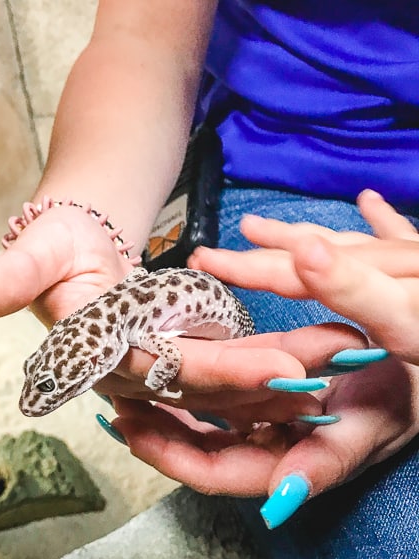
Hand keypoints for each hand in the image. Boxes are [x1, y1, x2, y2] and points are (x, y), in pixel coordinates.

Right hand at [0, 206, 366, 422]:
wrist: (80, 240)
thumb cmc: (60, 239)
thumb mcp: (38, 245)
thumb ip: (13, 273)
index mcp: (95, 351)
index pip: (159, 371)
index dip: (215, 373)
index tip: (275, 368)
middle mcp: (125, 372)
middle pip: (200, 386)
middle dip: (262, 381)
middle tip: (326, 367)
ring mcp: (154, 369)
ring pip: (220, 385)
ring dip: (273, 378)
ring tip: (334, 360)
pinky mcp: (176, 358)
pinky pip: (224, 369)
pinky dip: (264, 367)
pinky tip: (309, 362)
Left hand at [110, 355, 418, 526]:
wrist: (417, 365)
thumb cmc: (406, 392)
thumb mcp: (372, 423)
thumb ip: (325, 463)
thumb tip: (280, 500)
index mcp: (289, 465)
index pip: (216, 473)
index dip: (170, 456)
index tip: (130, 428)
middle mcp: (270, 448)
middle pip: (198, 452)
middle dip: (153, 433)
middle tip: (112, 404)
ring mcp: (266, 423)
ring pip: (202, 426)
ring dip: (162, 411)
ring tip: (121, 388)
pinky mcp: (265, 398)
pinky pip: (218, 397)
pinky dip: (187, 389)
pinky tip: (158, 373)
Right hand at [190, 190, 418, 363]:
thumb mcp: (404, 317)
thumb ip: (352, 287)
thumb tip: (302, 249)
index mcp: (371, 279)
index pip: (294, 273)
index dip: (248, 268)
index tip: (202, 261)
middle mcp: (385, 262)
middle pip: (311, 252)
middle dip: (259, 251)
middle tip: (210, 253)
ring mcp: (409, 259)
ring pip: (342, 241)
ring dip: (298, 234)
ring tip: (256, 227)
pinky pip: (398, 234)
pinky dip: (379, 219)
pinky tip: (367, 200)